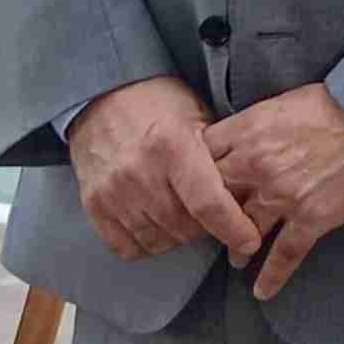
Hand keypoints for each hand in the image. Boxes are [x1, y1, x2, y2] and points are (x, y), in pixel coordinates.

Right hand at [66, 76, 261, 266]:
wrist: (103, 96)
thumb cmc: (160, 104)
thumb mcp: (198, 116)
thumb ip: (217, 156)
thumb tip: (245, 197)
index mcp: (172, 145)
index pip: (208, 203)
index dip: (233, 228)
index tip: (250, 242)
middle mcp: (139, 172)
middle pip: (184, 227)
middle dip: (206, 228)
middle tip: (213, 213)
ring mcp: (112, 192)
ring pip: (158, 241)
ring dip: (178, 236)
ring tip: (184, 214)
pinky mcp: (93, 205)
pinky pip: (126, 246)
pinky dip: (148, 243)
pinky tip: (157, 223)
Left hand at [205, 84, 343, 300]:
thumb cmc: (338, 103)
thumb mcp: (285, 101)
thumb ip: (256, 124)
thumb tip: (245, 139)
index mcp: (248, 132)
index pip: (202, 157)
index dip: (196, 171)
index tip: (197, 183)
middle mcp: (256, 167)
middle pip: (215, 199)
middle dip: (210, 214)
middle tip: (210, 226)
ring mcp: (282, 196)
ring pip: (244, 231)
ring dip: (237, 247)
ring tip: (237, 257)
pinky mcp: (311, 218)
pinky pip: (283, 256)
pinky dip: (271, 277)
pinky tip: (262, 291)